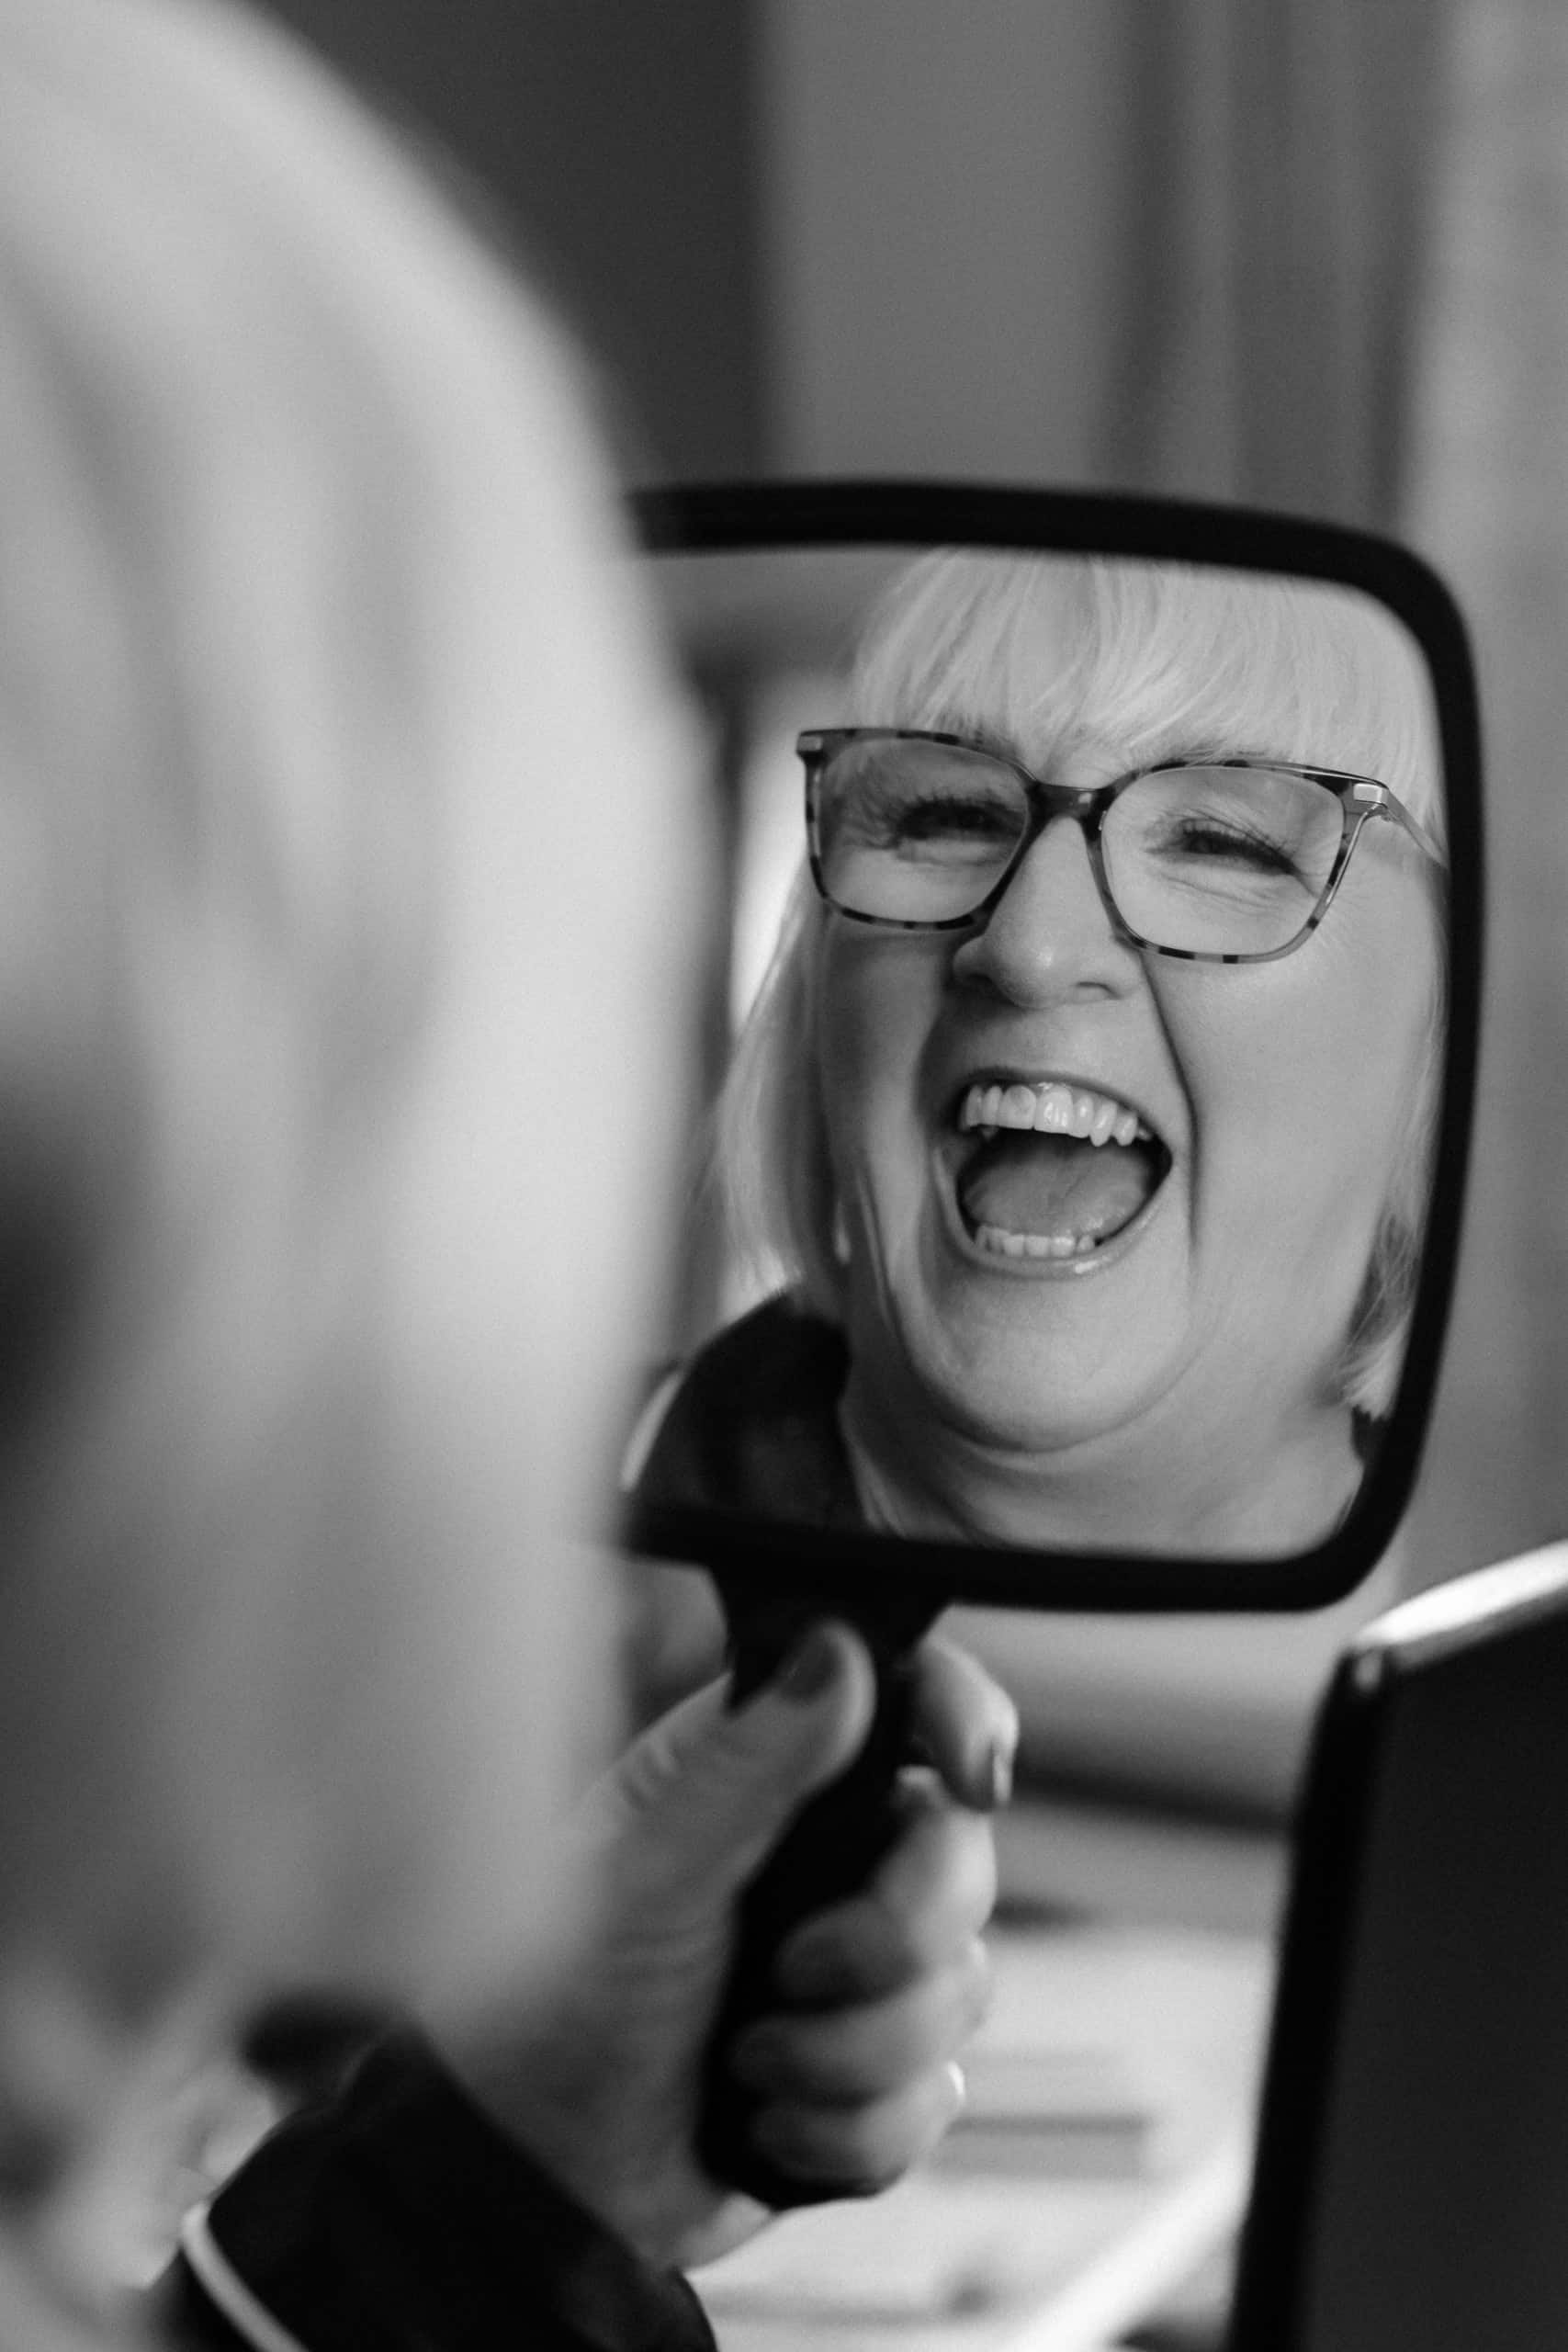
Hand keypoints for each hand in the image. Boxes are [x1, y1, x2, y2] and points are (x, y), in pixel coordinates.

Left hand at [442, 1621, 1015, 2271]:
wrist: (536, 2181)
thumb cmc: (551, 2003)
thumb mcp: (644, 1872)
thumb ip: (748, 1764)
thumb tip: (837, 1649)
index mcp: (766, 1775)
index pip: (905, 1705)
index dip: (961, 1722)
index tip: (973, 1776)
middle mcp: (825, 1859)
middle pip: (961, 1860)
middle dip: (891, 1938)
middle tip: (792, 1971)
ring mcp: (855, 1970)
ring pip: (960, 1989)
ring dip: (850, 2052)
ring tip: (746, 2062)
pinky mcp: (868, 2076)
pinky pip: (935, 2096)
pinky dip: (848, 2129)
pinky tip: (765, 2125)